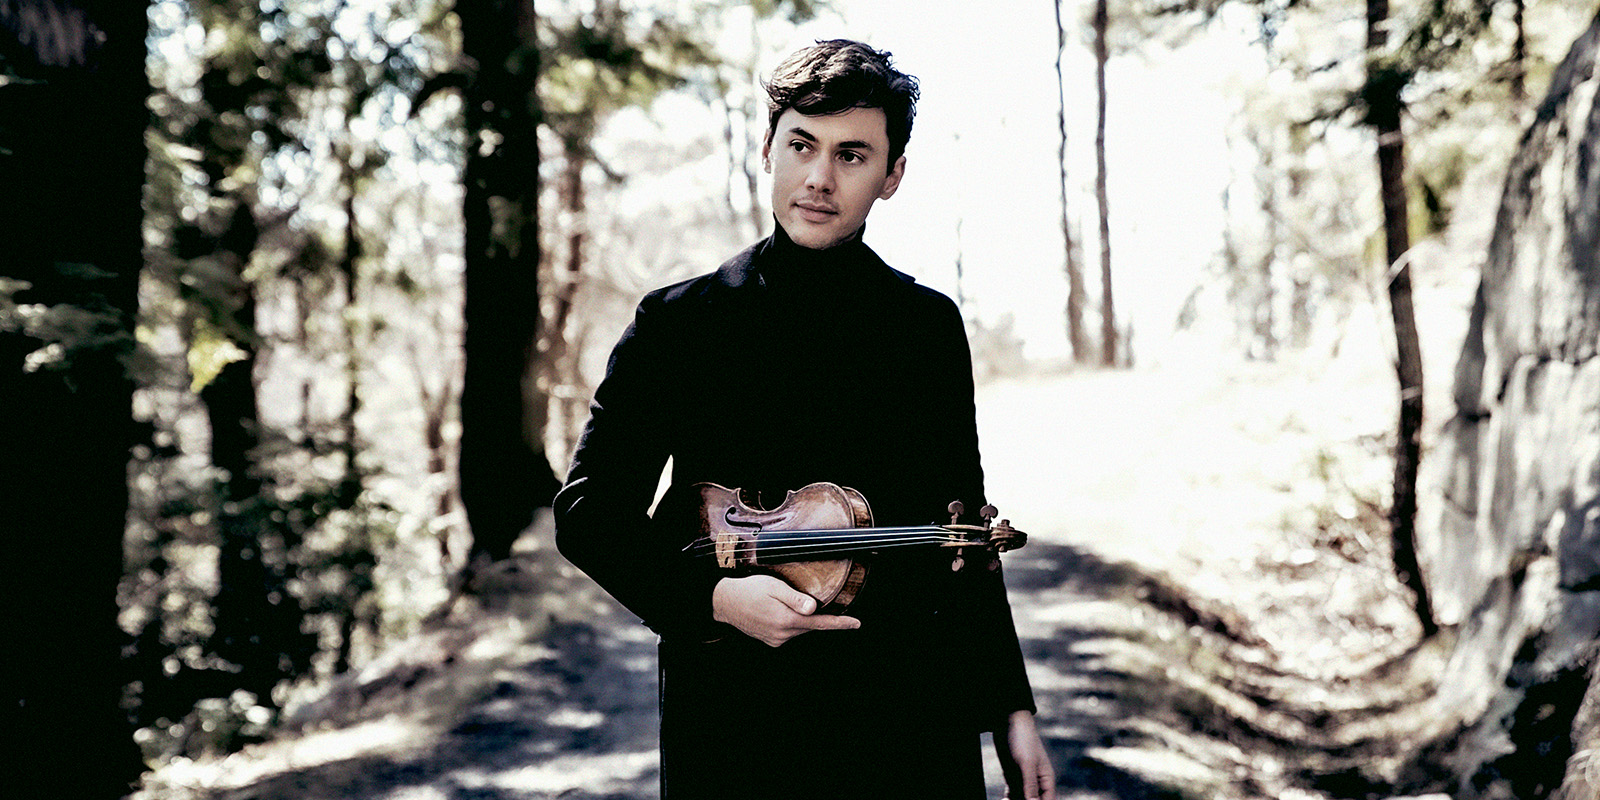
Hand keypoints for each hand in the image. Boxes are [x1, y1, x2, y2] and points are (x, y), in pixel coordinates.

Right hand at [711, 574, 859, 646]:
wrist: (725, 602)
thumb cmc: (749, 590)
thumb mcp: (774, 586)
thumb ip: (795, 598)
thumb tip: (814, 608)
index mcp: (786, 620)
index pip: (820, 623)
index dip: (840, 623)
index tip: (856, 624)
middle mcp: (782, 633)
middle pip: (811, 625)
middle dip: (815, 614)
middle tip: (802, 597)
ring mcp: (776, 639)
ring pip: (800, 628)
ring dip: (800, 617)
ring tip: (782, 601)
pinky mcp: (771, 640)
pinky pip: (789, 632)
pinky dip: (790, 622)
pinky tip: (777, 611)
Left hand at [994, 710, 1055, 799]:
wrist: (1007, 721)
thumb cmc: (1022, 739)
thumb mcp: (1027, 763)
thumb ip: (1030, 785)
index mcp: (1046, 778)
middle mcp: (1036, 781)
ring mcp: (1023, 779)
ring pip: (1021, 798)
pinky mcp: (1011, 776)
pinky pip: (1011, 794)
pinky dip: (1008, 799)